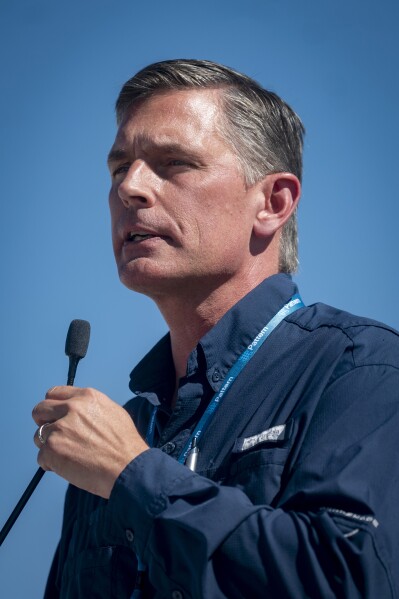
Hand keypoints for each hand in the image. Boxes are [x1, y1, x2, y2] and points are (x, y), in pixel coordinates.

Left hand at [32, 386, 147, 498]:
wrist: (129, 467)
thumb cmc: (125, 444)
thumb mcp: (112, 411)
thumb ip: (89, 407)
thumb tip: (74, 411)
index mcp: (86, 397)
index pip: (54, 393)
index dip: (52, 406)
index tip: (54, 416)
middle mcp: (71, 408)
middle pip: (39, 410)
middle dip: (44, 423)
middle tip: (55, 435)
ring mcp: (59, 428)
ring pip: (38, 436)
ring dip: (49, 445)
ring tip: (70, 455)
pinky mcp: (52, 449)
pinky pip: (41, 457)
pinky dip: (52, 464)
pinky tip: (70, 467)